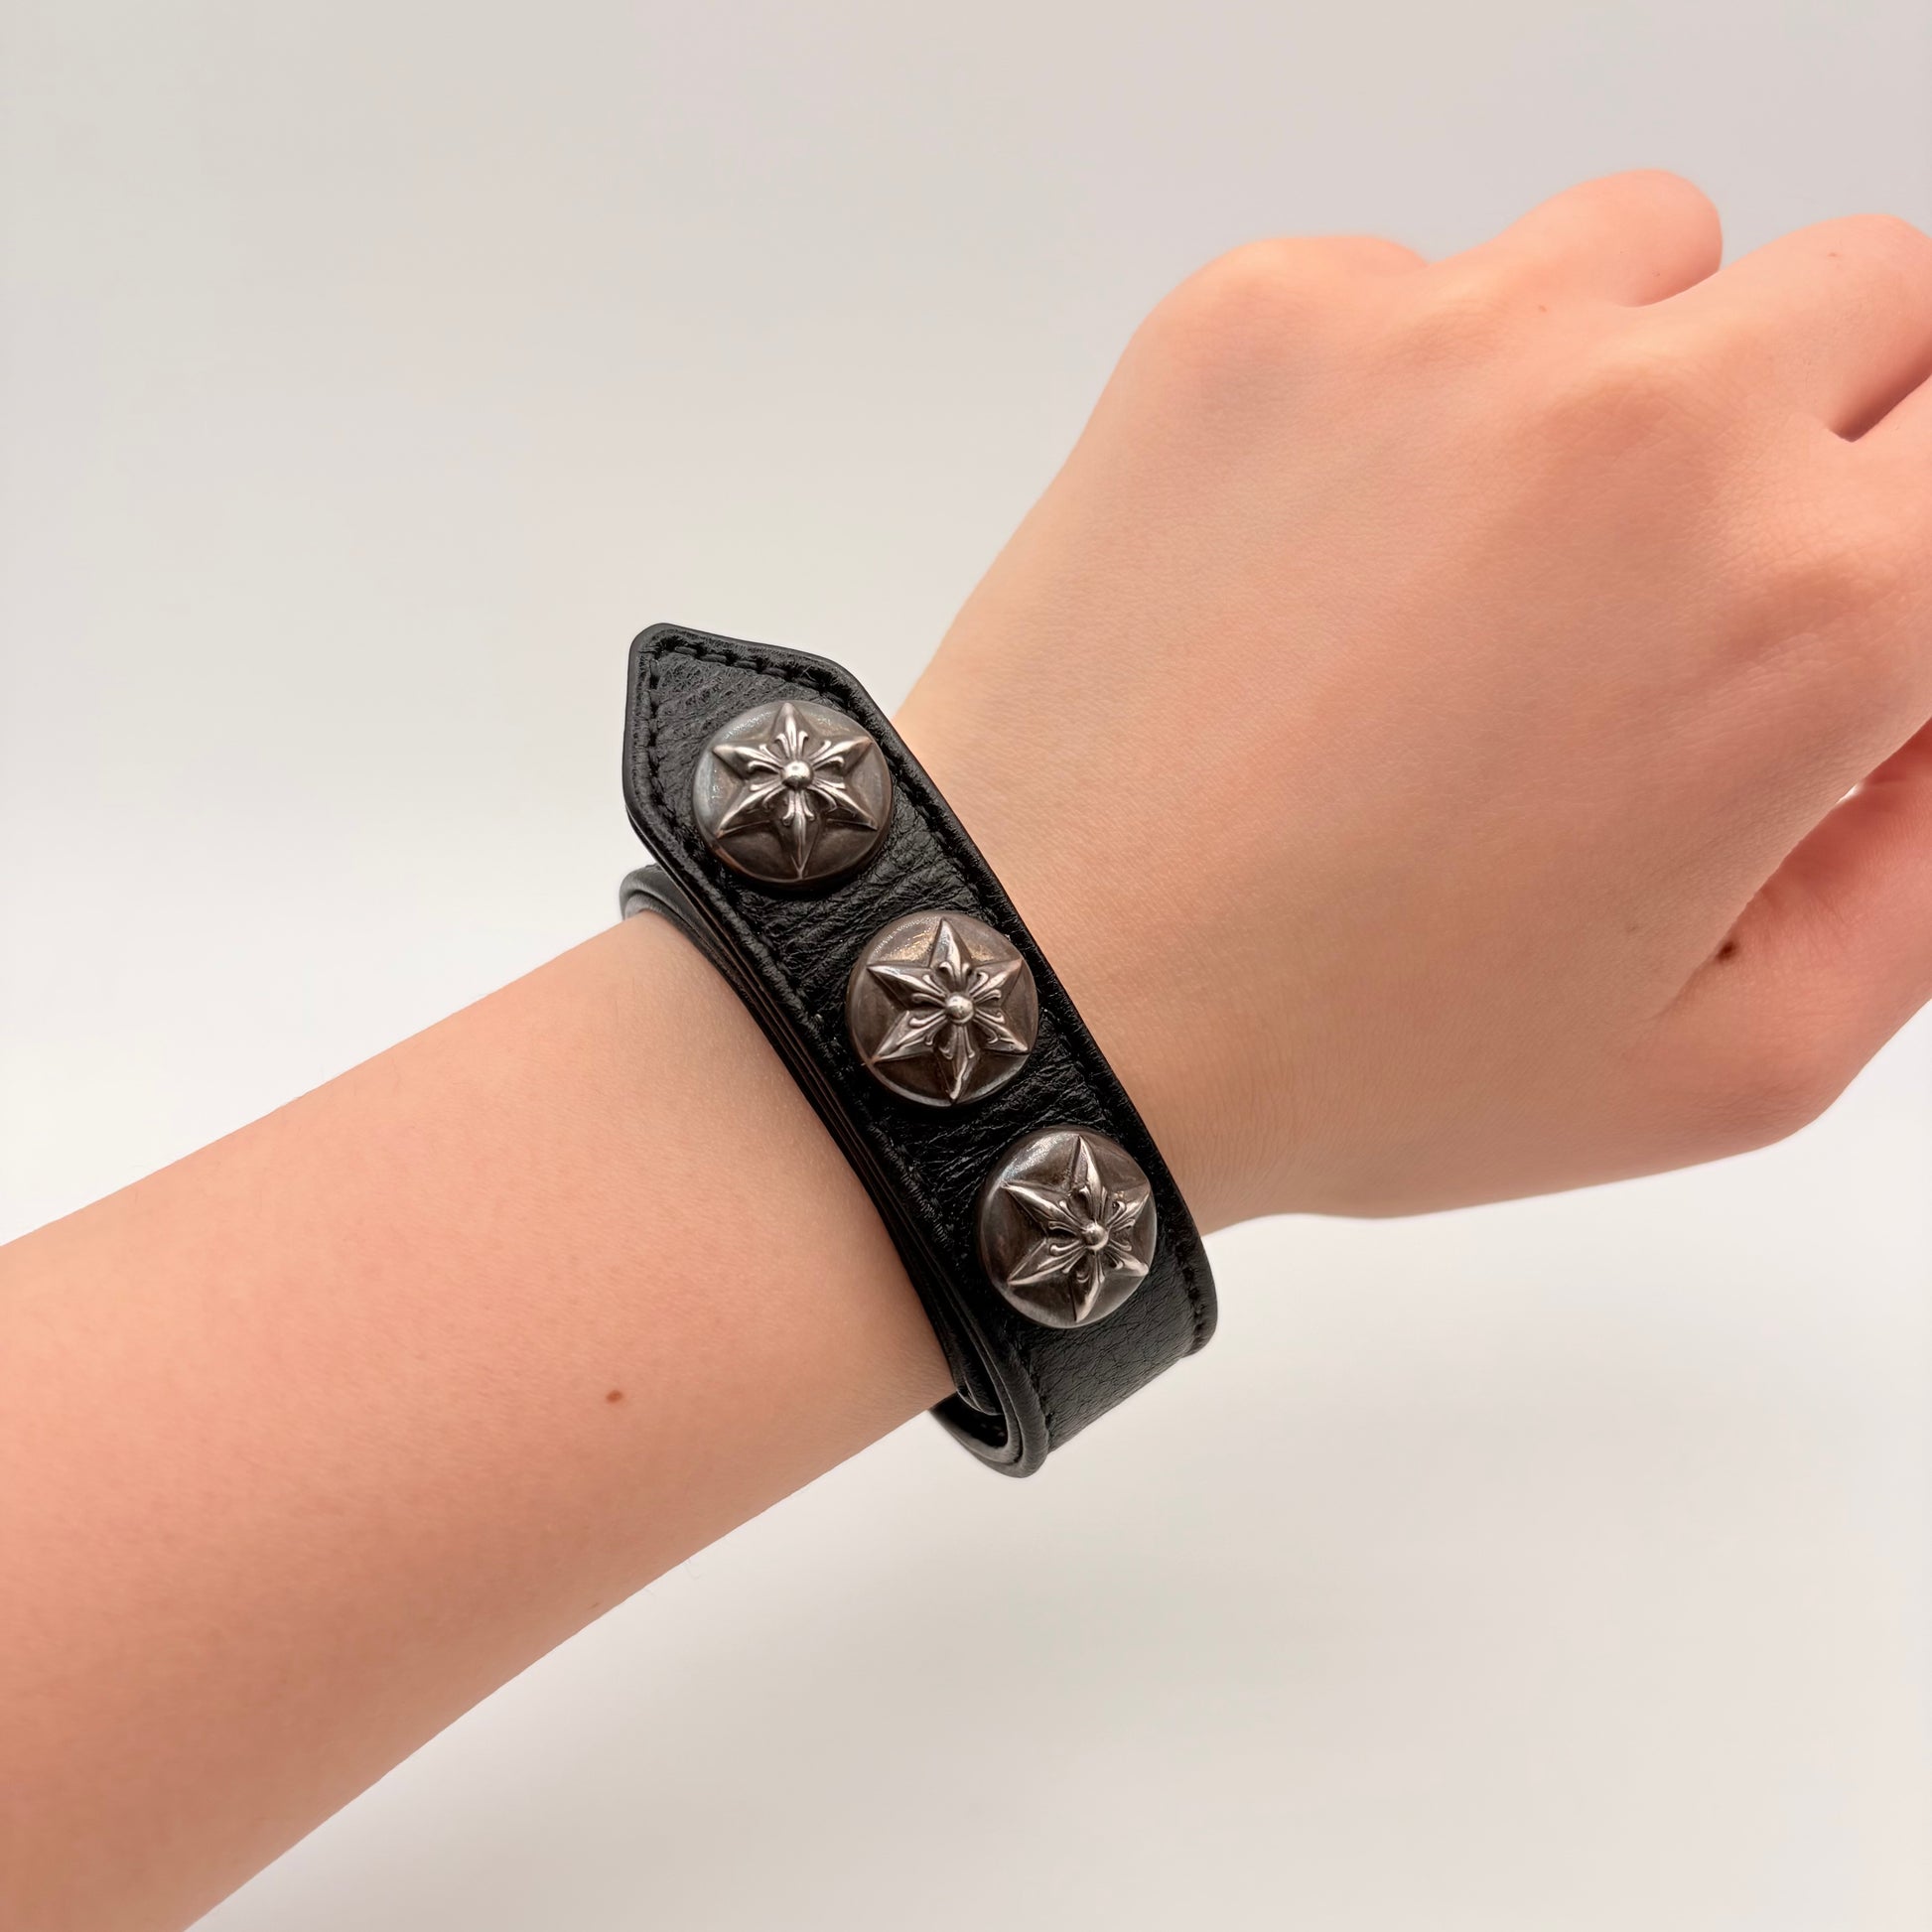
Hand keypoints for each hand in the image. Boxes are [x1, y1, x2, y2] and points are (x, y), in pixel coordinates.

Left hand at [898, 171, 1931, 1226]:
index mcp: (1808, 605)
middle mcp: (1645, 419)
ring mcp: (1436, 336)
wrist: (1041, 988)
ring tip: (1499, 563)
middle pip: (1864, 294)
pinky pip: (1422, 277)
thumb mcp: (1731, 1058)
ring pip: (1650, 249)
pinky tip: (1333, 551)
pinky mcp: (1259, 315)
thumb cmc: (1354, 1051)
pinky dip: (1417, 383)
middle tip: (1682, 587)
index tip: (1841, 607)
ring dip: (1628, 375)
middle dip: (1818, 430)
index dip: (1914, 533)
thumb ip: (1927, 865)